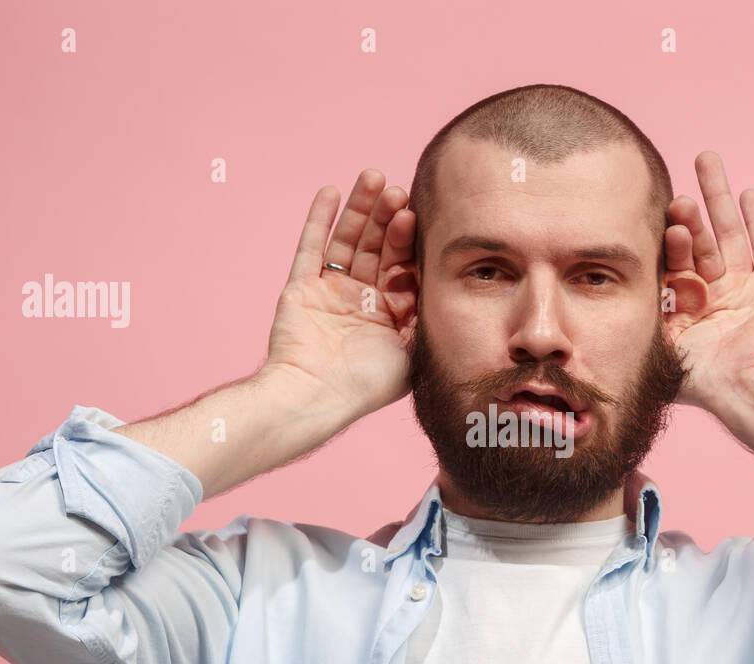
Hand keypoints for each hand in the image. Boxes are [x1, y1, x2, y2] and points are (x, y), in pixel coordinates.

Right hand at [263, 169, 418, 419]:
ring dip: (359, 210)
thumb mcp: (413, 351)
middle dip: (387, 219)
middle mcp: (361, 300)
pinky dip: (319, 220)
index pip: (403, 266)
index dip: (408, 241)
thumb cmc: (366, 384)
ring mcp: (330, 292)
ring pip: (348, 241)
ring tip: (372, 177)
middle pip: (377, 248)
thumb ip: (427, 316)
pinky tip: (331, 191)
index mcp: (390, 315)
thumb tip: (453, 284)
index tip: (416, 214)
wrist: (315, 396)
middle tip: (398, 192)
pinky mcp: (300, 289)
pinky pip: (310, 248)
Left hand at [662, 152, 753, 412]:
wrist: (752, 391)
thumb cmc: (706, 381)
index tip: (659, 222)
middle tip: (677, 197)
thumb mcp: (661, 353)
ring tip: (706, 161)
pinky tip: (747, 193)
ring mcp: (743, 290)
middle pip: (696, 245)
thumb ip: (640, 328)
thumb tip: (590, 321)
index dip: (665, 244)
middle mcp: (711, 298)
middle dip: (687, 218)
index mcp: (683, 313)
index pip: (669, 266)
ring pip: (728, 235)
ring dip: (717, 200)